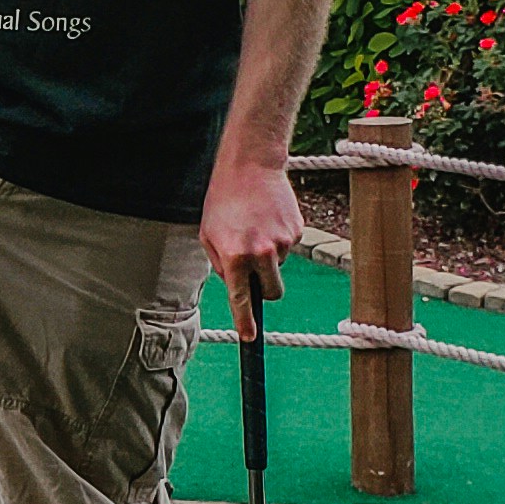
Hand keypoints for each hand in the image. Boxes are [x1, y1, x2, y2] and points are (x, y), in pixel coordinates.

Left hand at [201, 155, 302, 337]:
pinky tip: (267, 218)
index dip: (246, 322)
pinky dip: (278, 239)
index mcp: (234, 257)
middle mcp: (261, 253)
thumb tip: (236, 284)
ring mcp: (282, 242)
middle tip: (254, 274)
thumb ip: (220, 264)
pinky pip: (287, 247)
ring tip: (254, 227)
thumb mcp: (208, 235)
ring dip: (268, 257)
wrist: (250, 165)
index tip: (249, 338)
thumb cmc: (223, 200)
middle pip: (272, 293)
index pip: (241, 299)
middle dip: (265, 290)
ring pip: (279, 268)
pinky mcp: (296, 230)